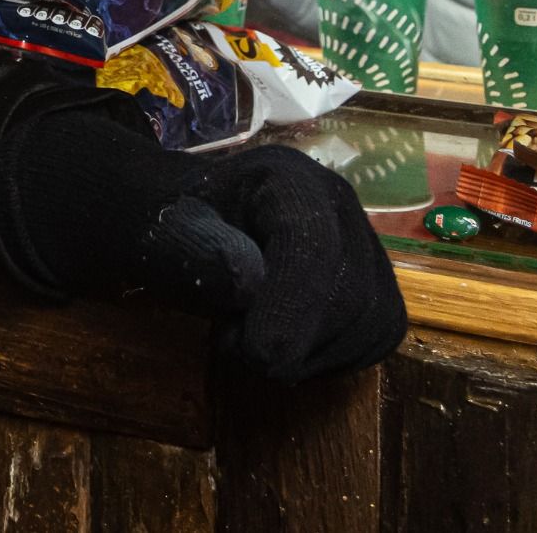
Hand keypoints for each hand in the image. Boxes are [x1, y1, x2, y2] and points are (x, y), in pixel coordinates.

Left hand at [0, 105, 406, 382]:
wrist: (179, 233)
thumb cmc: (167, 229)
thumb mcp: (160, 233)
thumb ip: (194, 250)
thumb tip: (248, 280)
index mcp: (288, 178)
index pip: (315, 245)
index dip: (291, 308)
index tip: (249, 352)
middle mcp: (339, 204)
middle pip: (351, 294)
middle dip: (290, 337)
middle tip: (230, 338)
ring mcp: (363, 244)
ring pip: (371, 324)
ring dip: (307, 354)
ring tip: (251, 334)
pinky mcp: (373, 287)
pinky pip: (376, 339)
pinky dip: (330, 358)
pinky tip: (284, 345)